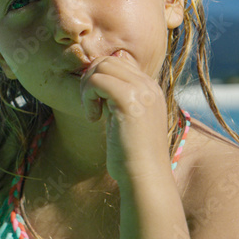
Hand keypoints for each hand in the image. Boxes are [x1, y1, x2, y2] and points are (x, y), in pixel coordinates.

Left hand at [79, 50, 170, 184]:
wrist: (145, 178)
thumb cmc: (131, 157)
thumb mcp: (124, 121)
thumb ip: (115, 99)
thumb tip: (95, 80)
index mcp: (150, 89)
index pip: (119, 61)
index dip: (100, 77)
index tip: (97, 102)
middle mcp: (149, 86)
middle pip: (108, 61)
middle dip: (90, 80)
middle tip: (90, 106)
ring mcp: (142, 92)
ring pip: (101, 66)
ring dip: (87, 88)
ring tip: (92, 112)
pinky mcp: (130, 101)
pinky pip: (98, 81)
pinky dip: (88, 96)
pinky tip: (93, 118)